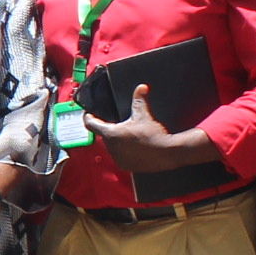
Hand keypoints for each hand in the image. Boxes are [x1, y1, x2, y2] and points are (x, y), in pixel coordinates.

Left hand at [83, 86, 203, 176]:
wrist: (167, 153)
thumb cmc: (154, 136)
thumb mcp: (144, 115)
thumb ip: (139, 100)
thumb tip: (141, 88)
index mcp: (111, 134)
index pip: (91, 124)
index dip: (88, 117)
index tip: (88, 113)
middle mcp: (111, 148)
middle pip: (103, 135)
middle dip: (109, 128)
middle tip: (117, 123)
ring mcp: (118, 158)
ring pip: (112, 146)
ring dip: (116, 141)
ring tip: (128, 135)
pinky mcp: (126, 166)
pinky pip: (120, 156)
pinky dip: (124, 151)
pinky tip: (133, 146)